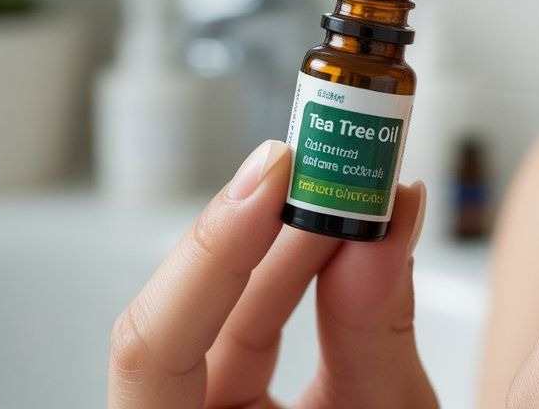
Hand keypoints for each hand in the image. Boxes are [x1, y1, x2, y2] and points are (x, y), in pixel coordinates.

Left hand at [108, 140, 436, 408]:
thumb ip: (373, 330)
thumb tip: (383, 223)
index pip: (155, 345)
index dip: (210, 250)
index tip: (278, 174)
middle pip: (189, 310)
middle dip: (267, 224)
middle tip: (333, 152)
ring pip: (227, 307)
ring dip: (299, 239)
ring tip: (361, 181)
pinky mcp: (228, 395)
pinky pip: (257, 321)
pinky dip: (309, 273)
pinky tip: (353, 229)